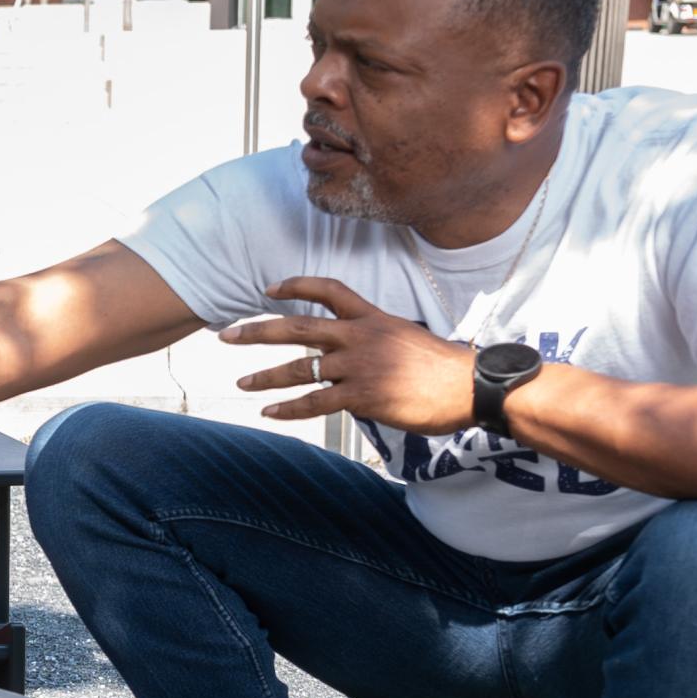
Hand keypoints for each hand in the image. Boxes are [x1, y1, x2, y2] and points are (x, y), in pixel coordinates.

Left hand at [219, 276, 480, 433]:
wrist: (469, 386)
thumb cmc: (444, 369)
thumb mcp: (407, 338)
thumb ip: (376, 342)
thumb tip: (355, 360)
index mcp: (373, 317)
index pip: (329, 290)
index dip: (296, 286)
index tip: (268, 289)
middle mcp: (360, 336)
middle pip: (298, 328)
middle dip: (258, 331)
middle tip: (228, 335)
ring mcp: (358, 365)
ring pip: (300, 368)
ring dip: (266, 376)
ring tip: (242, 381)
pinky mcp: (362, 395)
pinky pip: (315, 401)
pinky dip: (289, 408)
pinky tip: (270, 411)